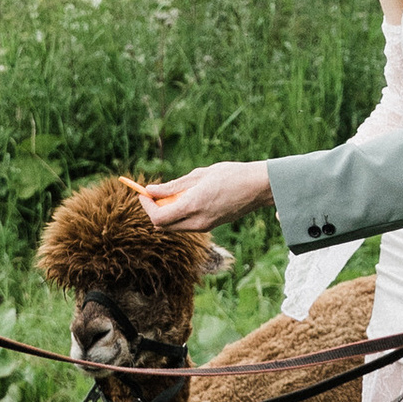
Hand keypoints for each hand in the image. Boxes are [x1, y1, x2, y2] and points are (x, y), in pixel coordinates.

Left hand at [141, 162, 272, 230]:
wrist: (259, 187)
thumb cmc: (230, 175)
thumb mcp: (199, 175)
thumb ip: (173, 186)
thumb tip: (151, 190)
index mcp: (193, 206)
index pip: (158, 218)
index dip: (146, 207)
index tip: (143, 193)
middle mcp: (198, 221)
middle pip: (163, 226)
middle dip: (154, 211)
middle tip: (153, 194)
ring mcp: (206, 226)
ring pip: (175, 226)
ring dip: (167, 213)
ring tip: (171, 193)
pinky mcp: (212, 226)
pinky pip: (187, 225)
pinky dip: (179, 214)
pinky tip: (186, 198)